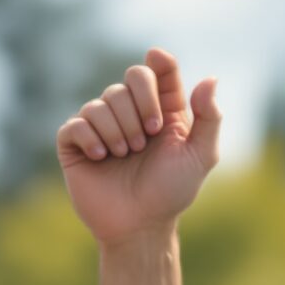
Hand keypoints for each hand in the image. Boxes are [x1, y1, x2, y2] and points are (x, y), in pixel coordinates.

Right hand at [56, 49, 221, 247]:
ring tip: (124, 155)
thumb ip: (210, 117)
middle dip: (140, 106)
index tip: (157, 59)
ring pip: (102, 102)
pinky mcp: (75, 145)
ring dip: (118, 129)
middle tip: (147, 138)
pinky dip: (90, 137)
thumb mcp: (201, 155)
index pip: (158, 71)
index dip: (159, 62)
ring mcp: (100, 128)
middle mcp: (130, 113)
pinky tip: (101, 157)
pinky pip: (76, 124)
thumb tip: (209, 79)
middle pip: (129, 80)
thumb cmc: (171, 193)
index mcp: (161, 110)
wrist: (140, 225)